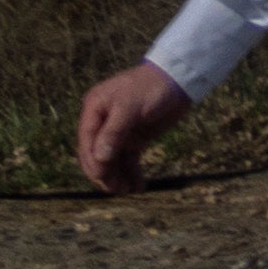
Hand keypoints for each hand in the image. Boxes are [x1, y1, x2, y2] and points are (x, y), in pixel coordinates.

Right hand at [76, 67, 188, 196]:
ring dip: (118, 177)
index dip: (92, 161)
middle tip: (117, 189)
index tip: (102, 177)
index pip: (87, 142)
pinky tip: (138, 186)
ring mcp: (118, 133)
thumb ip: (114, 133)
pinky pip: (128, 160)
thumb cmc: (151, 87)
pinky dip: (131, 173)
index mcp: (94, 110)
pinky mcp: (134, 139)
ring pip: (112, 160)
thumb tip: (99, 160)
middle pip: (97, 154)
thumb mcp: (130, 107)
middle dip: (105, 173)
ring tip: (129, 190)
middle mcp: (102, 123)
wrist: (180, 78)